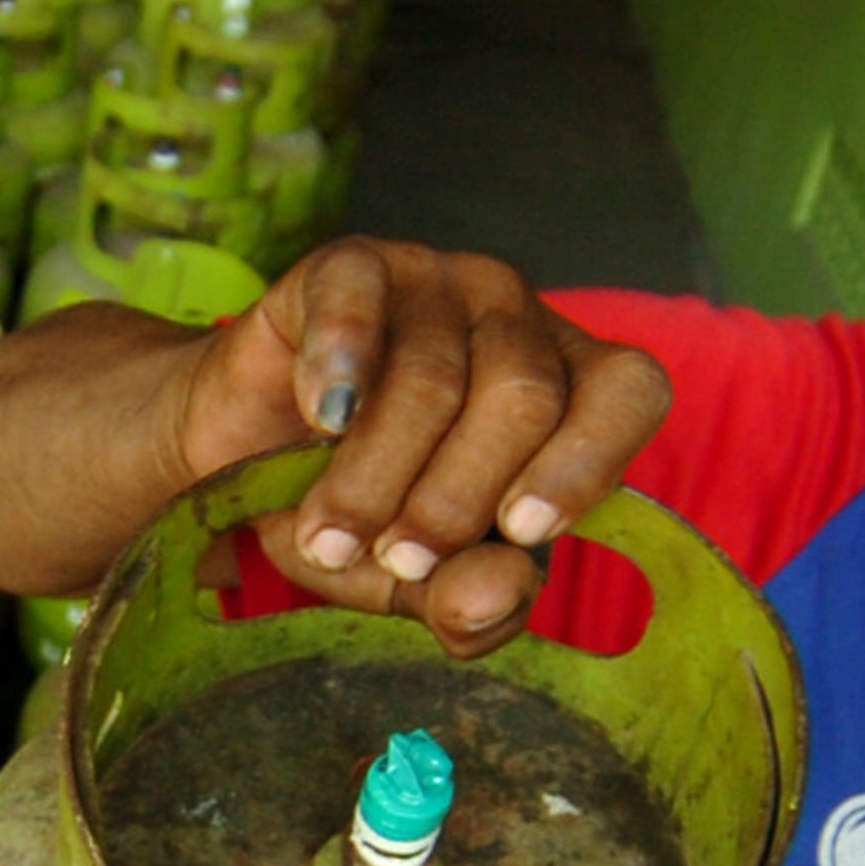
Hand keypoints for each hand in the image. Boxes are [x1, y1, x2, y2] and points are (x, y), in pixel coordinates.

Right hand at [172, 240, 669, 660]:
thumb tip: (505, 591)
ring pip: (433, 376)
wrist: (235, 460)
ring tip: (330, 537)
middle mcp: (515, 321)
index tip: (521, 531)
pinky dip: (341, 367)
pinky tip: (322, 419)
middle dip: (455, 499)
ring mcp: (436, 281)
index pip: (629, 392)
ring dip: (373, 476)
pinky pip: (359, 303)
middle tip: (395, 556)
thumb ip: (468, 600)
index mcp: (564, 390)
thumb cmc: (352, 510)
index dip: (587, 460)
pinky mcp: (352, 264)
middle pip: (524, 398)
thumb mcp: (412, 580)